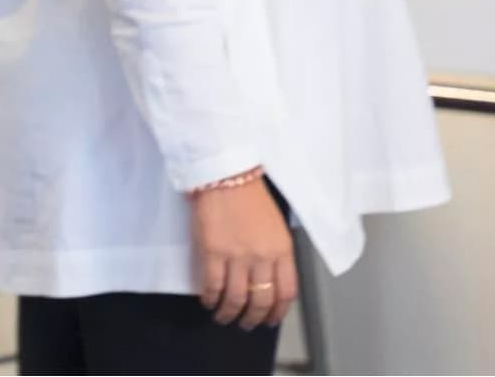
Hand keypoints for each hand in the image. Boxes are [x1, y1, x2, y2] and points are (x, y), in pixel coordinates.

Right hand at [192, 179, 296, 329]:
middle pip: (261, 301)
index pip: (286, 293)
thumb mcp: (276, 224)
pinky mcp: (212, 251)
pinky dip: (210, 298)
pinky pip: (212, 285)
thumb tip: (269, 279)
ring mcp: (236, 255)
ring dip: (229, 313)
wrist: (224, 173)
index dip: (277, 313)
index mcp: (282, 250)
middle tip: (246, 323)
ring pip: (236, 299)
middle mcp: (262, 257)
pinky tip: (208, 300)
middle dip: (253, 318)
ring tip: (224, 316)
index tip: (269, 319)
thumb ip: (276, 253)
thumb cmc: (249, 194)